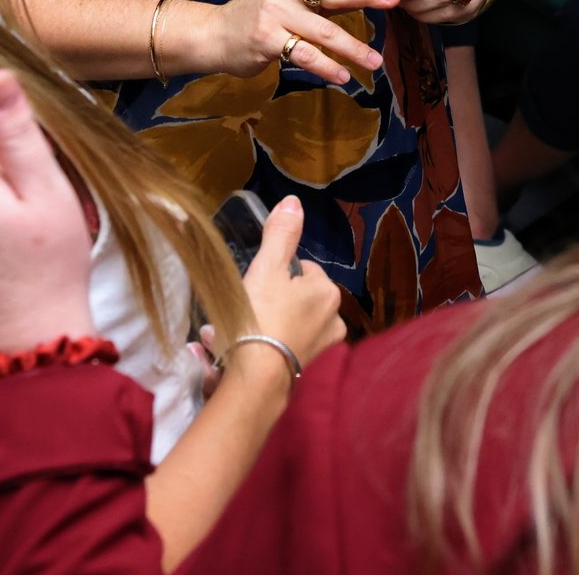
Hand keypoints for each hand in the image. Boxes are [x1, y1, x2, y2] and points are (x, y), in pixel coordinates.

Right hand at [201, 0, 391, 84]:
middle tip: (395, 0)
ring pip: (324, 30)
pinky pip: (305, 54)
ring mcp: (276, 12)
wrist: (216, 33)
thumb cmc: (264, 11)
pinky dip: (327, 67)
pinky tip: (343, 76)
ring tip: (375, 60)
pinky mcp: (268, 40)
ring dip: (354, 47)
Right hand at [230, 197, 342, 373]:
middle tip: (250, 308)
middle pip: (298, 295)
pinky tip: (250, 346)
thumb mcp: (268, 267)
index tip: (259, 286)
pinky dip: (272, 341)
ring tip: (243, 329)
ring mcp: (323, 346)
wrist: (256, 377)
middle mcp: (335, 318)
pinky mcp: (308, 367)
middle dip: (274, 298)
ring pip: (293, 320)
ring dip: (271, 320)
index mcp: (328, 291)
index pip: (302, 270)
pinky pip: (288, 343)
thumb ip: (281, 234)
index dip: (277, 274)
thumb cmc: (262, 316)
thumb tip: (294, 201)